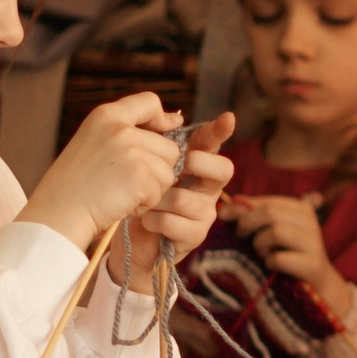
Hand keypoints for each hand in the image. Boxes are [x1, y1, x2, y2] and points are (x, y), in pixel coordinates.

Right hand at [19, 92, 184, 252]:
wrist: (56, 214)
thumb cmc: (74, 185)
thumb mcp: (94, 143)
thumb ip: (126, 132)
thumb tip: (176, 122)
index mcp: (106, 115)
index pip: (149, 102)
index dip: (163, 116)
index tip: (172, 125)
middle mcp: (120, 128)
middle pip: (169, 147)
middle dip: (156, 169)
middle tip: (125, 183)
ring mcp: (131, 151)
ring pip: (168, 171)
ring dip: (152, 188)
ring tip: (121, 193)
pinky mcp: (140, 175)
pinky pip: (160, 192)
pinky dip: (145, 204)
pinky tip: (121, 204)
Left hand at [121, 113, 235, 275]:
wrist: (128, 239)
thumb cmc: (138, 196)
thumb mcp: (145, 165)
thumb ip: (158, 141)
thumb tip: (174, 118)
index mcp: (197, 166)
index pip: (212, 144)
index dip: (221, 131)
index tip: (228, 118)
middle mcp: (207, 187)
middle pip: (224, 170)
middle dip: (200, 163)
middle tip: (178, 165)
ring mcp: (205, 213)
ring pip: (184, 198)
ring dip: (157, 200)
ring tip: (143, 203)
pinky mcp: (195, 236)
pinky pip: (172, 222)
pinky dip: (152, 220)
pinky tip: (145, 221)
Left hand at [230, 192, 350, 323]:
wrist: (315, 285)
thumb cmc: (285, 254)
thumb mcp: (270, 230)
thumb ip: (250, 216)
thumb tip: (223, 207)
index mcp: (300, 209)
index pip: (266, 201)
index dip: (241, 208)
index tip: (224, 217)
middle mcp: (310, 221)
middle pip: (270, 213)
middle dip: (247, 225)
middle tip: (241, 237)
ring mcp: (313, 242)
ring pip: (275, 232)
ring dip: (260, 245)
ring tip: (261, 254)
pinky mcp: (312, 264)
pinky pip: (279, 258)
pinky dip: (269, 263)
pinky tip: (271, 266)